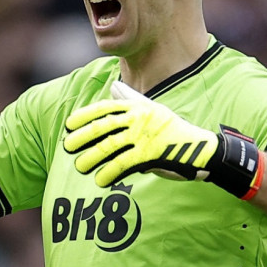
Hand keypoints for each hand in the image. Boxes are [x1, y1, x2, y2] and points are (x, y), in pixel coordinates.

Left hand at [64, 82, 262, 198]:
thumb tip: (113, 86)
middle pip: (102, 127)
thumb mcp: (153, 109)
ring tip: (80, 166)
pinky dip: (108, 173)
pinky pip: (122, 164)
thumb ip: (131, 98)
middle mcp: (138, 119)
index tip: (69, 124)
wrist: (199, 148)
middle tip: (67, 146)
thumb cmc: (172, 129)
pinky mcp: (149, 155)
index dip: (85, 115)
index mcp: (138, 106)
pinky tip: (100, 180)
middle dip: (82, 137)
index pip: (105, 107)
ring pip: (109, 147)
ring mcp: (143, 137)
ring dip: (91, 157)